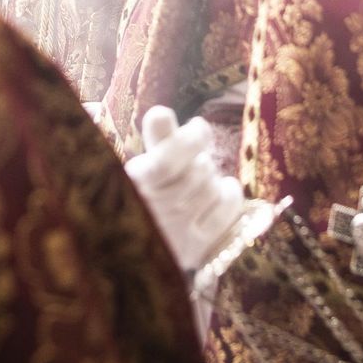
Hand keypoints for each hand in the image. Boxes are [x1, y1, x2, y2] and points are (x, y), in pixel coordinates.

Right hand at [125, 106, 245, 270]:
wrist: (142, 247)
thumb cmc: (150, 194)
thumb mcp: (147, 164)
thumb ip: (157, 138)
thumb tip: (161, 112)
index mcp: (132, 185)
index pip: (164, 164)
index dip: (188, 141)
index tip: (198, 126)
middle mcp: (150, 213)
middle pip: (196, 172)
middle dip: (200, 160)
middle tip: (193, 162)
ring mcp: (174, 234)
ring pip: (213, 188)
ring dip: (212, 177)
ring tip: (198, 182)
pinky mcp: (195, 250)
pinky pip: (227, 208)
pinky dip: (230, 193)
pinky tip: (220, 192)